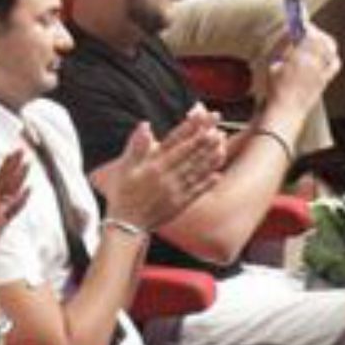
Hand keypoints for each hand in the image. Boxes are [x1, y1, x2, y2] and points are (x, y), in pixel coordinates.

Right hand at [101, 109, 225, 229]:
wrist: (125, 226)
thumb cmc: (122, 194)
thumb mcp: (124, 168)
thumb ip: (136, 146)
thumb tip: (145, 124)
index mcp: (153, 166)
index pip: (175, 143)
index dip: (190, 129)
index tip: (203, 118)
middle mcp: (166, 177)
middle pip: (190, 155)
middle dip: (206, 141)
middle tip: (219, 129)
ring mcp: (174, 192)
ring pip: (196, 172)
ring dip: (210, 159)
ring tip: (222, 146)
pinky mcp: (179, 206)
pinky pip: (196, 192)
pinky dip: (207, 183)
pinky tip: (217, 175)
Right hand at [266, 25, 339, 114]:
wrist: (285, 111)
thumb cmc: (276, 90)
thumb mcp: (272, 63)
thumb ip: (282, 44)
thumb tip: (288, 31)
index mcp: (300, 56)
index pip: (309, 33)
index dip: (306, 25)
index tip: (301, 21)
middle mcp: (315, 63)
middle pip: (323, 39)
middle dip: (316, 31)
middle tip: (308, 30)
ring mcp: (322, 71)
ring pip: (331, 49)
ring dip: (325, 41)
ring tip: (316, 40)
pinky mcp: (325, 80)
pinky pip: (334, 63)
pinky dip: (331, 55)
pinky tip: (325, 55)